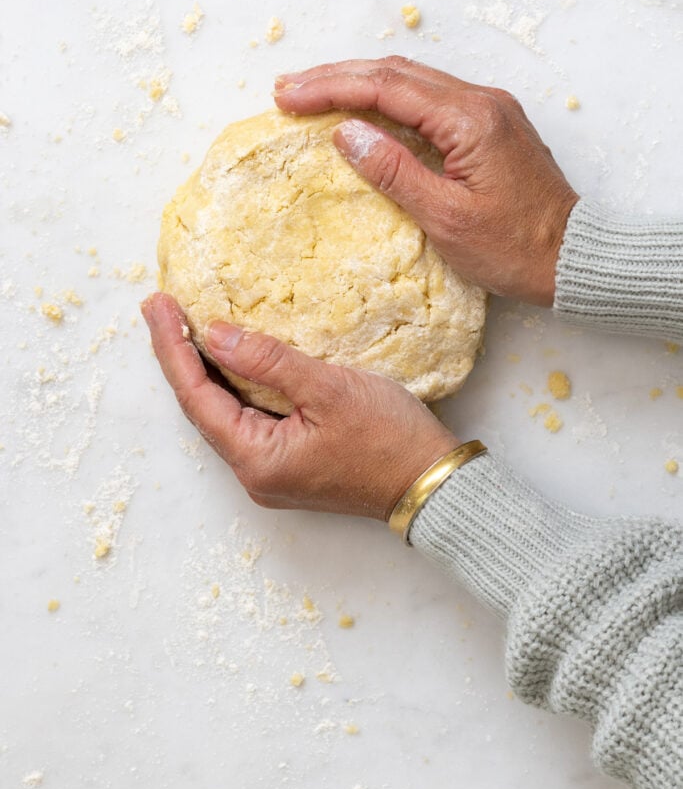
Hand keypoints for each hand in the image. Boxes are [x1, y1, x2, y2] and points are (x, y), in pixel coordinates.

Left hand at [141, 293, 458, 519]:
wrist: (433, 484)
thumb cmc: (389, 439)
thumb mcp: (328, 389)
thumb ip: (268, 361)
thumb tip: (215, 335)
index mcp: (257, 460)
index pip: (196, 398)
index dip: (172, 348)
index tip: (157, 304)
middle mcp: (254, 473)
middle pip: (202, 409)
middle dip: (179, 356)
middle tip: (160, 307)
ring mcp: (271, 472)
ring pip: (223, 414)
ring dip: (203, 371)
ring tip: (182, 326)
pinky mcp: (289, 464)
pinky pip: (247, 420)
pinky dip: (233, 387)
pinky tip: (227, 360)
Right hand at [274, 57, 578, 306]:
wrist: (573, 258)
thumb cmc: (514, 248)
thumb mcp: (446, 219)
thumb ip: (395, 172)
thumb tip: (345, 133)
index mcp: (470, 119)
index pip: (387, 87)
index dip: (331, 88)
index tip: (287, 96)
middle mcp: (480, 101)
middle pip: (396, 72)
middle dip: (337, 77)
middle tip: (286, 88)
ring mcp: (488, 110)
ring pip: (412, 81)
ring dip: (360, 84)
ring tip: (312, 93)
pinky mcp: (489, 126)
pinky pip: (429, 100)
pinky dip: (388, 101)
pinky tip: (362, 112)